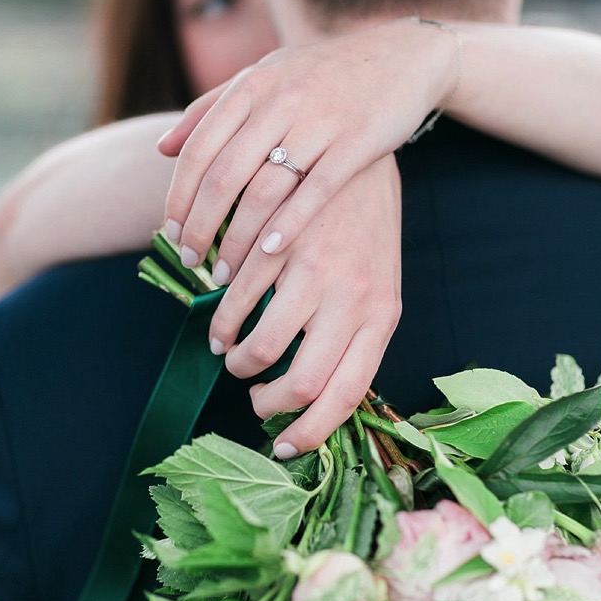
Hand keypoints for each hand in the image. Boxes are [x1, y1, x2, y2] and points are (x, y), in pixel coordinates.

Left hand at [157, 18, 454, 282]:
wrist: (401, 55)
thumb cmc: (319, 73)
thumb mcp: (262, 77)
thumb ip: (210, 109)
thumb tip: (162, 148)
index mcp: (250, 86)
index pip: (198, 150)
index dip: (178, 196)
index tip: (168, 232)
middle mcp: (279, 102)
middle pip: (224, 176)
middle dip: (200, 226)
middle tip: (189, 261)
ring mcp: (319, 122)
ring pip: (264, 191)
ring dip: (238, 238)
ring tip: (224, 273)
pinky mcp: (357, 143)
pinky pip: (315, 193)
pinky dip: (287, 226)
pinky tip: (267, 254)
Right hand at [208, 155, 402, 457]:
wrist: (361, 153)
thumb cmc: (365, 231)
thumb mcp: (375, 286)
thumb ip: (350, 335)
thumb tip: (317, 395)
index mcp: (383, 317)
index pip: (347, 395)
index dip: (311, 431)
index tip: (283, 447)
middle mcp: (354, 299)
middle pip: (304, 383)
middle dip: (267, 401)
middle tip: (252, 396)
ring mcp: (316, 271)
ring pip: (262, 345)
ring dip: (237, 358)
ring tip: (228, 351)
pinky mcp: (280, 242)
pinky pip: (238, 298)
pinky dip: (220, 316)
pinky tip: (218, 314)